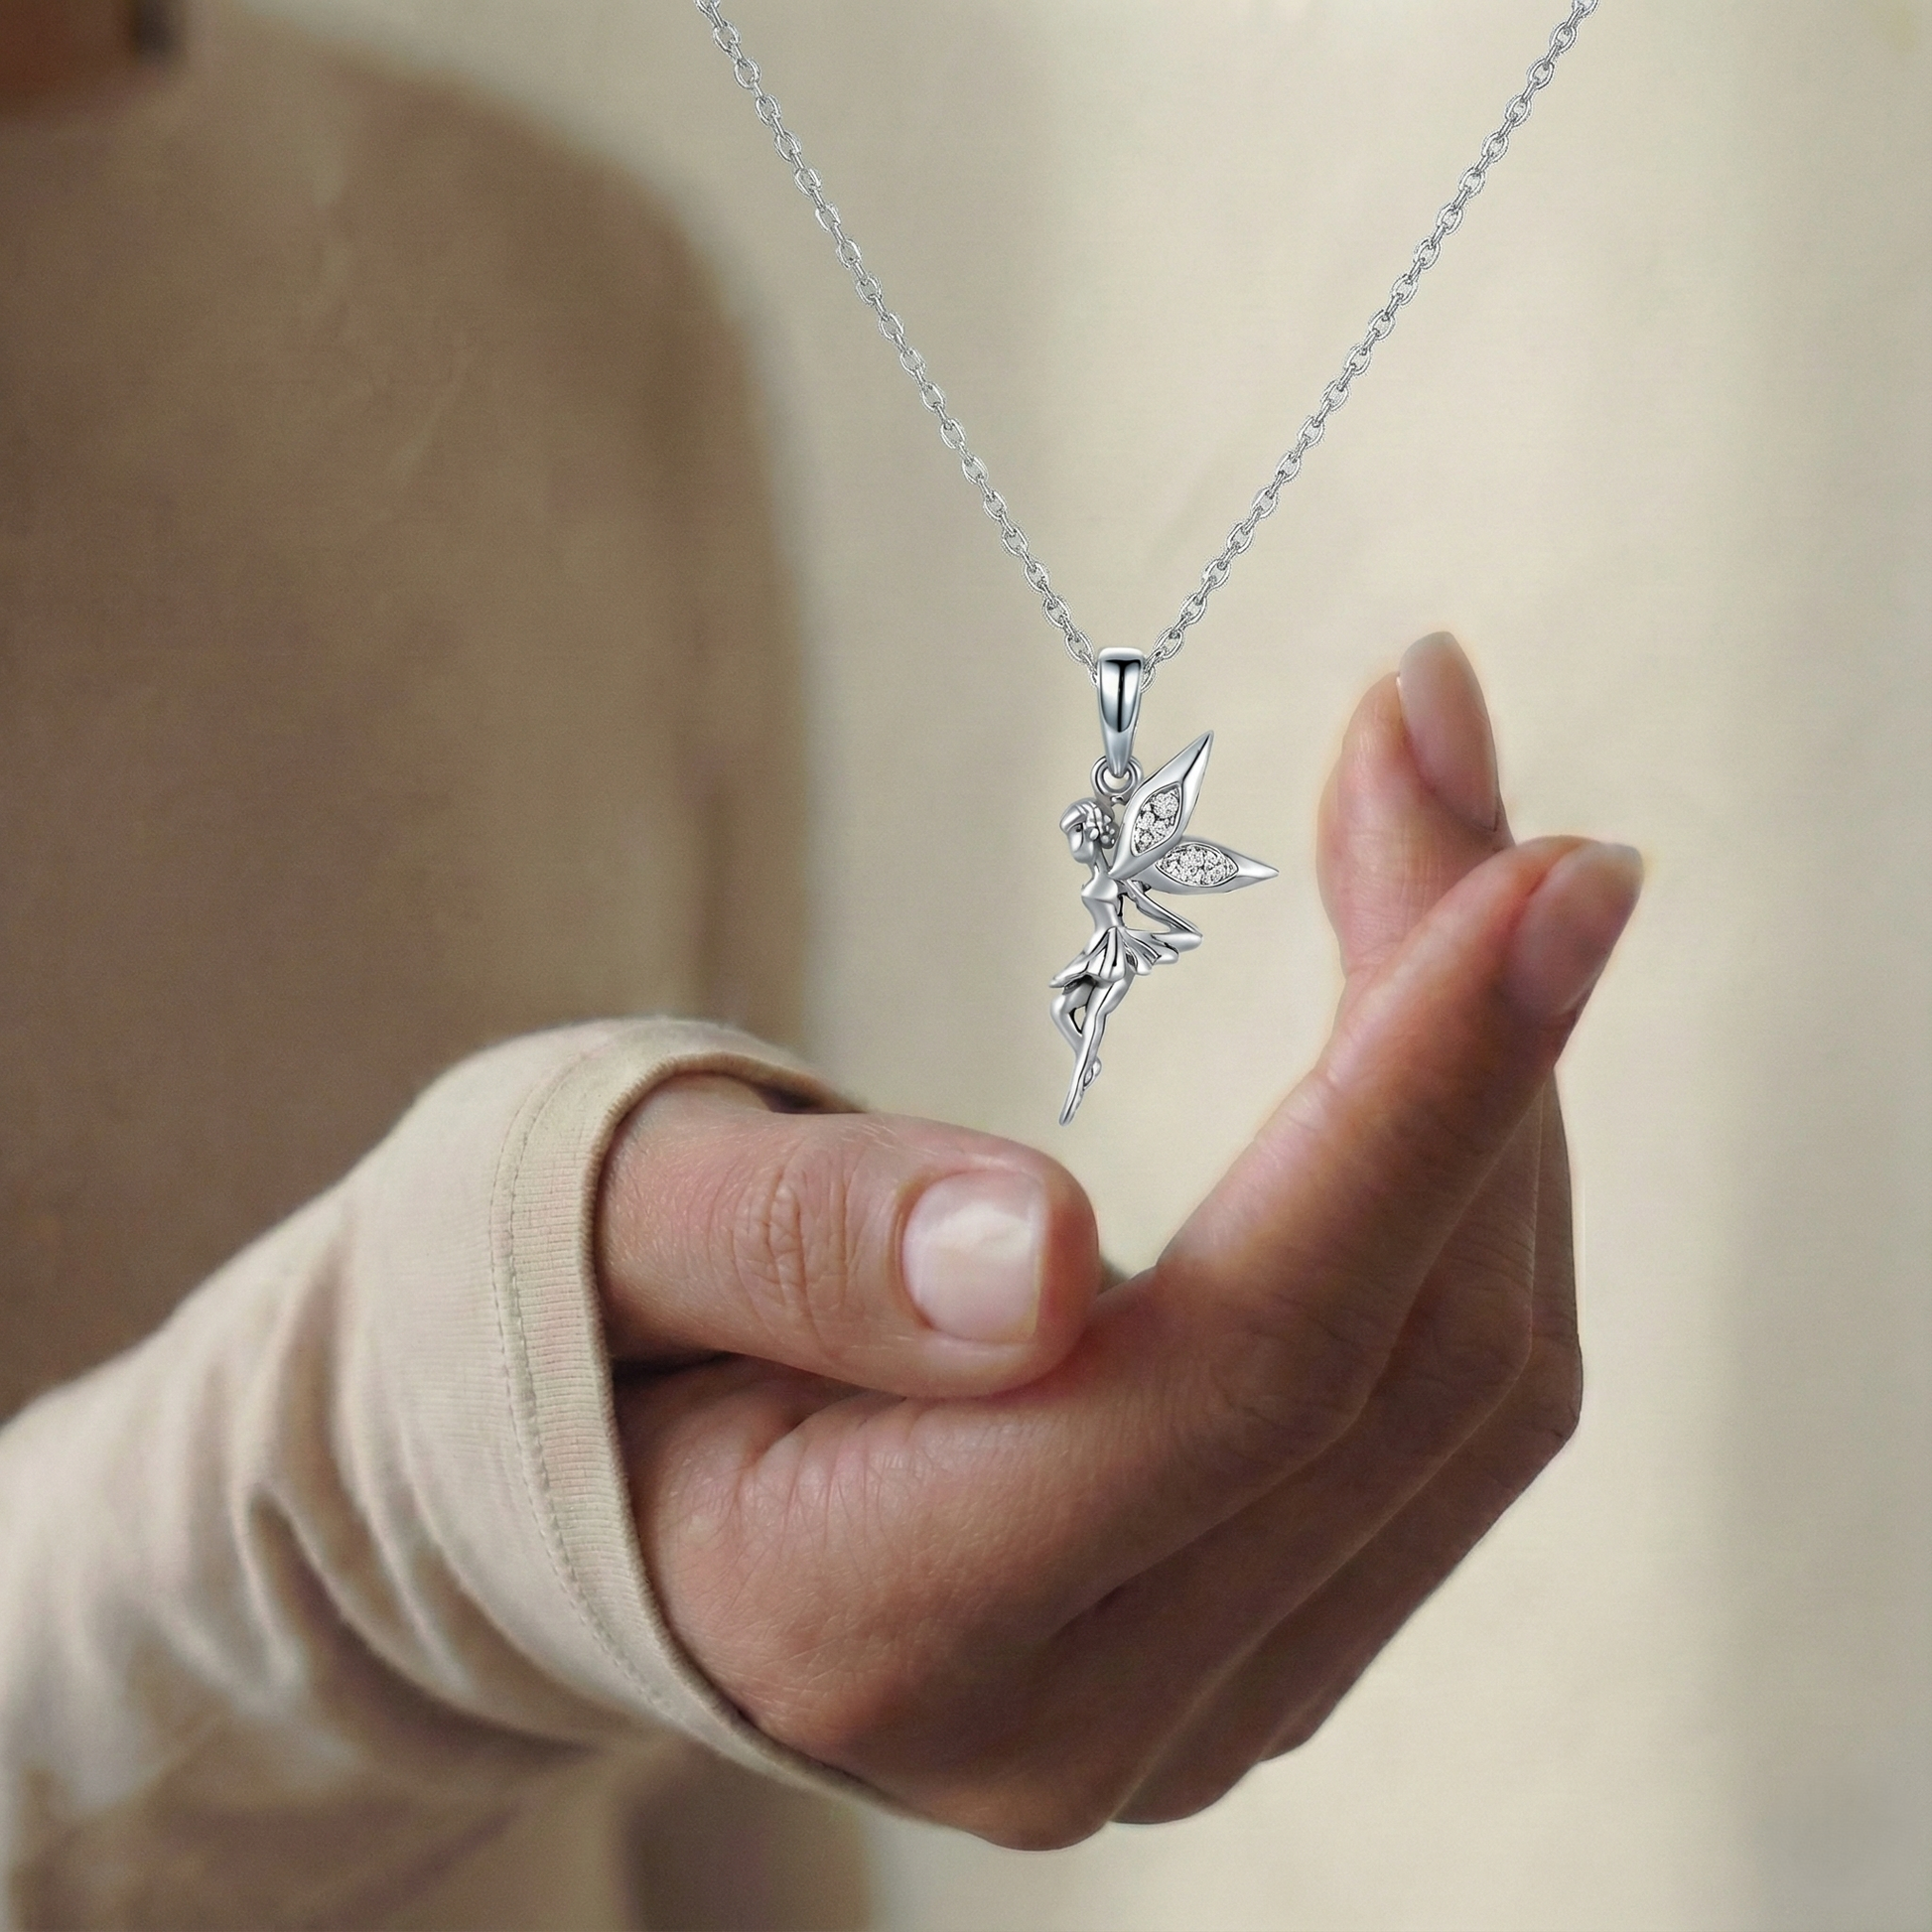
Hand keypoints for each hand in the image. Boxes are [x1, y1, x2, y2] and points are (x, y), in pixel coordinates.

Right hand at [597, 636, 1640, 1844]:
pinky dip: (1467, 1210)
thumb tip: (1045, 1252)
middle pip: (1406, 1369)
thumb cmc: (564, 1319)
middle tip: (1443, 749)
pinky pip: (1442, 1427)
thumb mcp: (613, 1225)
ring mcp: (1182, 1709)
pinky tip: (1426, 1056)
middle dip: (1475, 1039)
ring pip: (1469, 1402)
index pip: (1248, 1366)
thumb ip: (802, 1244)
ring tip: (1448, 867)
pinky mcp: (1243, 1645)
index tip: (1557, 864)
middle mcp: (1072, 1719)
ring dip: (1496, 1110)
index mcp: (877, 1614)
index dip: (1424, 1102)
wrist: (575, 1495)